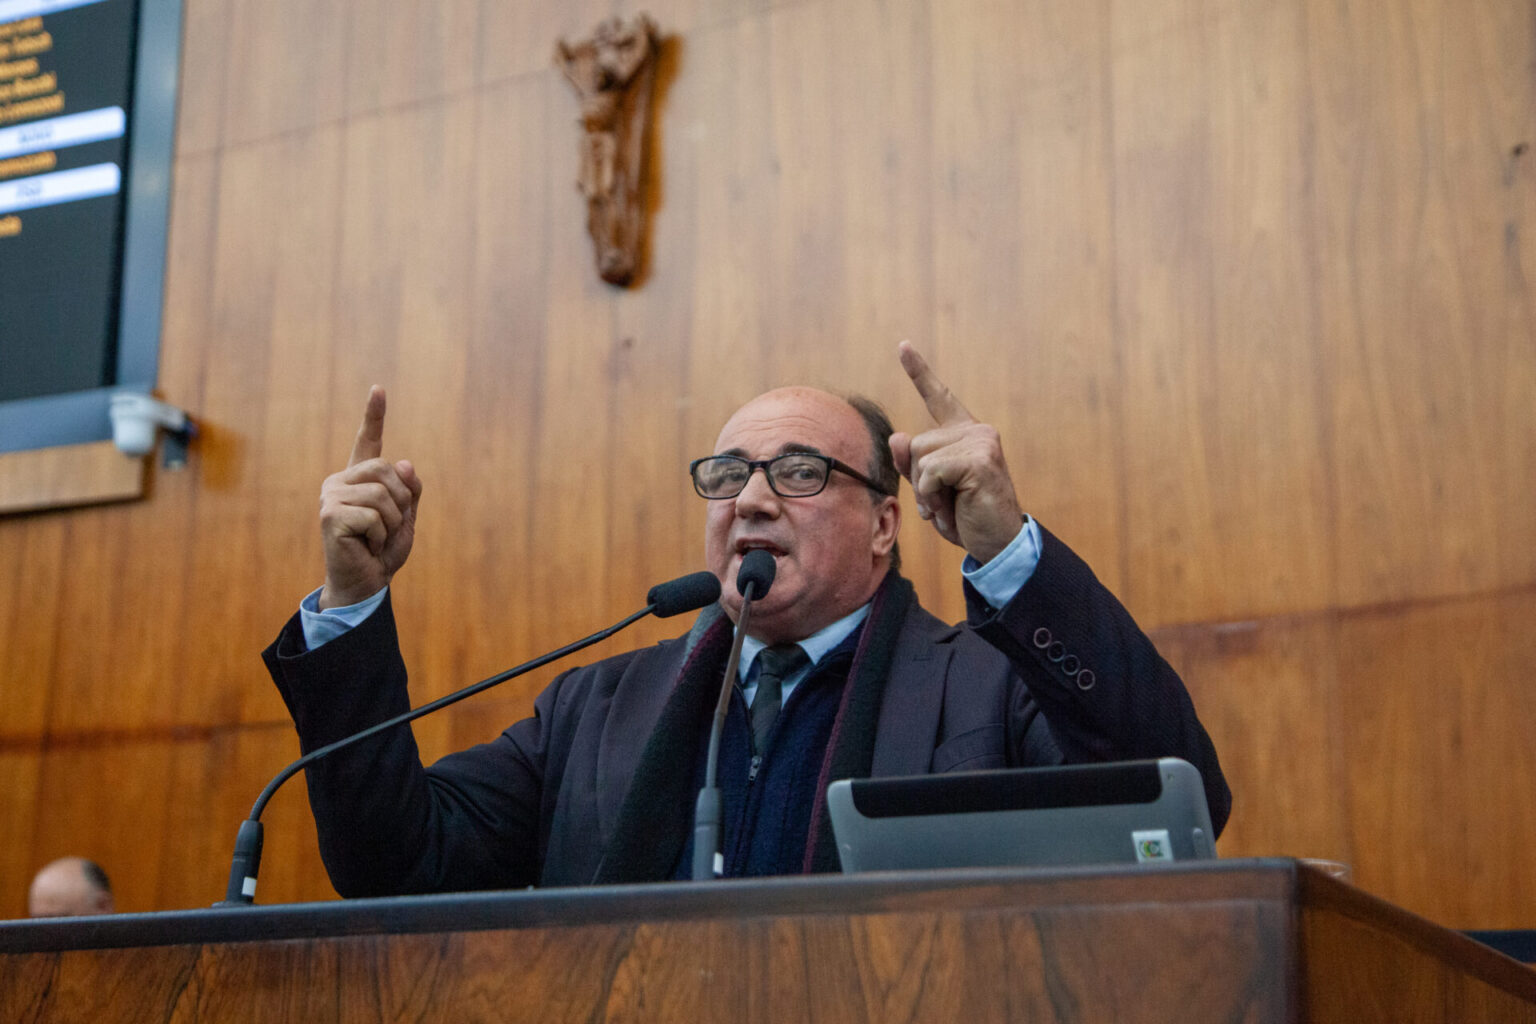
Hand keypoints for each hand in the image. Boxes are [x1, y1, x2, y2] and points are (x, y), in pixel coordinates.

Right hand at [317, 386, 422, 608]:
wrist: (366, 584)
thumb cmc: (384, 551)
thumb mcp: (407, 516)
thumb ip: (408, 489)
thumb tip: (402, 462)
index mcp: (359, 479)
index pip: (368, 441)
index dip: (374, 415)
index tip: (379, 389)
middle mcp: (340, 481)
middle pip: (385, 470)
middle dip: (401, 502)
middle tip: (389, 527)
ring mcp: (331, 496)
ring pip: (382, 494)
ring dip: (392, 523)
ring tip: (377, 540)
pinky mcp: (330, 514)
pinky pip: (374, 515)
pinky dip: (382, 535)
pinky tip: (368, 546)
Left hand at [888, 341, 1023, 564]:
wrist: (997, 544)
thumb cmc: (966, 517)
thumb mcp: (931, 490)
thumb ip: (912, 463)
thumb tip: (897, 436)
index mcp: (964, 434)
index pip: (938, 398)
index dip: (919, 371)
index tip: (903, 346)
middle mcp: (976, 431)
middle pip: (915, 443)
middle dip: (920, 479)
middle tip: (946, 500)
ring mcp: (980, 442)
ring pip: (920, 458)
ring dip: (927, 491)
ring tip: (952, 505)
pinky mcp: (979, 459)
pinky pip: (930, 472)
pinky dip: (933, 496)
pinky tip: (955, 506)